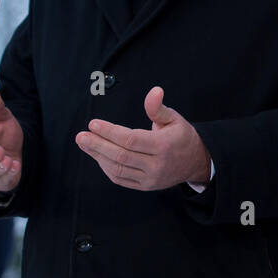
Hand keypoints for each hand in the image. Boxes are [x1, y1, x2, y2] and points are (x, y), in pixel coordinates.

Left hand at [75, 86, 210, 189]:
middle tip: (81, 136)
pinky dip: (106, 168)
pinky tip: (98, 156)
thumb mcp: (174, 118)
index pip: (130, 139)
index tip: (93, 124)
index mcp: (163, 146)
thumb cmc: (182, 136)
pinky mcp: (146, 186)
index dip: (109, 132)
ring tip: (85, 144)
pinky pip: (121, 179)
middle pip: (121, 156)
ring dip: (98, 156)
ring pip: (118, 169)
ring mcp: (151, 178)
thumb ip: (158, 107)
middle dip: (98, 145)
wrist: (196, 162)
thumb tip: (154, 91)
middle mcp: (157, 165)